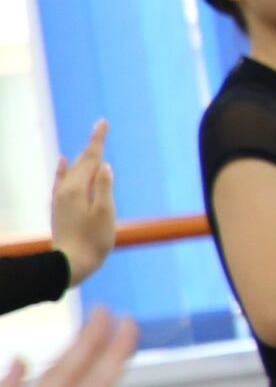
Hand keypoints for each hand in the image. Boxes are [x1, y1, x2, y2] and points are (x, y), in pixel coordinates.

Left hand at [51, 121, 114, 286]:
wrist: (71, 264)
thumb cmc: (93, 241)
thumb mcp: (105, 213)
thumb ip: (104, 187)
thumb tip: (103, 166)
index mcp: (78, 189)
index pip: (91, 158)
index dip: (98, 139)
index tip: (102, 122)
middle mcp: (65, 190)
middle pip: (81, 162)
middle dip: (92, 145)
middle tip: (101, 126)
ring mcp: (60, 198)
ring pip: (73, 170)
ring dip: (83, 157)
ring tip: (91, 144)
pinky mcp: (59, 207)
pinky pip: (61, 180)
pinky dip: (64, 169)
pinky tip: (63, 161)